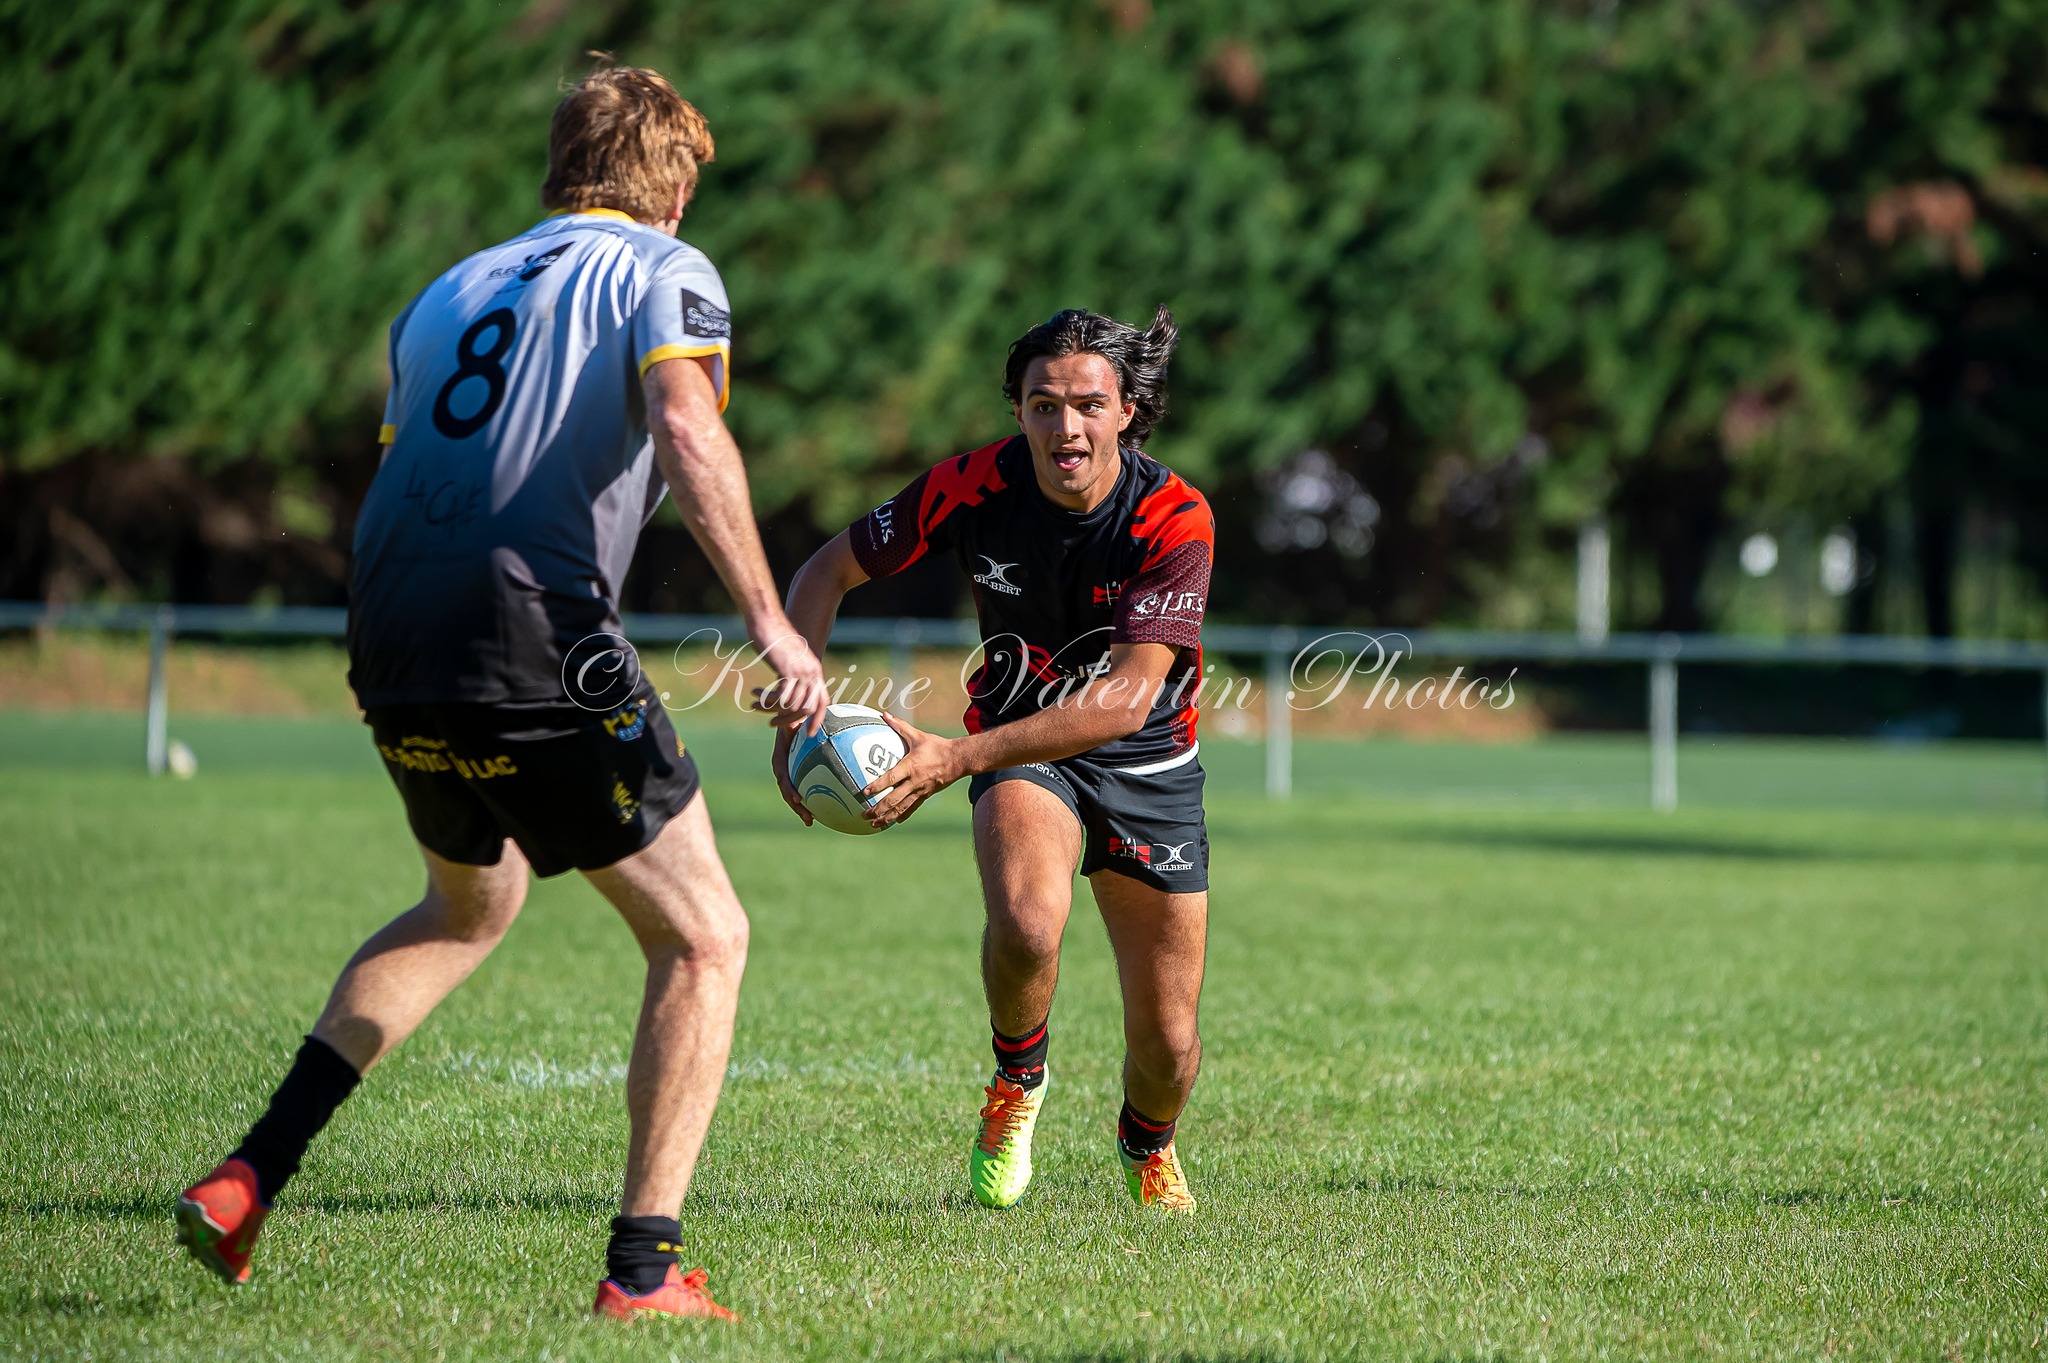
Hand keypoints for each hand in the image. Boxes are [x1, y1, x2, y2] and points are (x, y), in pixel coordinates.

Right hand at [747, 623, 827, 734]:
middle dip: (789, 721)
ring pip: (792, 705)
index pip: (823, 701)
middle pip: (807, 709)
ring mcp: (801, 671)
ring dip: (771, 710)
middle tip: (771, 723)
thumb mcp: (788, 660)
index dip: (818, 720)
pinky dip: (767, 702)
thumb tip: (789, 700)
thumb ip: (792, 679)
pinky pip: (781, 697)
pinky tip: (755, 697)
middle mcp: (812, 672)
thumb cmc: (773, 639)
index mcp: (815, 671)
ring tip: (755, 705)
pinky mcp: (787, 669)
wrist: (767, 620)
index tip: (808, 734)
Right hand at [770, 726, 813, 825]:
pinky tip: (823, 809)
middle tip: (808, 818)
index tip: (798, 799)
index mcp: (779, 759)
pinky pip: (803, 788)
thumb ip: (791, 724)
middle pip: (787, 792)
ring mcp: (789, 773)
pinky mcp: (797, 775)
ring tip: (811, 821)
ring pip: (794, 794)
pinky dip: (811, 800)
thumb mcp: (791, 720)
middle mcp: (783, 769)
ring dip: (801, 809)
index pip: (783, 777)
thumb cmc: (794, 719)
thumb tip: (792, 724)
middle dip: (796, 807)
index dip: (789, 789)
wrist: (792, 720)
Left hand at [860, 713, 964, 828]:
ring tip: (874, 824)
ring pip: (902, 808)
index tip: (864, 792)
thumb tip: (884, 714)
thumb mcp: (918, 735)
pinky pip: (912, 808)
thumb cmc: (936, 746)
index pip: (891, 778)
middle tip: (865, 815)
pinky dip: (902, 816)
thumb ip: (899, 726)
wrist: (958, 760)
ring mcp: (920, 791)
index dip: (877, 785)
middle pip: (894, 799)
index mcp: (911, 766)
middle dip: (878, 809)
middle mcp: (915, 781)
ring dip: (887, 817)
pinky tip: (893, 822)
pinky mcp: (926, 795)